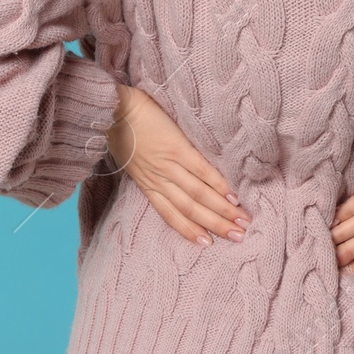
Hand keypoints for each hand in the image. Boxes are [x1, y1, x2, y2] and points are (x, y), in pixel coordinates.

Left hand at [106, 84, 250, 246]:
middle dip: (215, 225)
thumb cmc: (119, 131)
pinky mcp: (176, 147)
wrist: (111, 109)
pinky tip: (232, 195)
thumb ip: (147, 171)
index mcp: (146, 184)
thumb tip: (165, 176)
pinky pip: (201, 169)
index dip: (190, 231)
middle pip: (190, 209)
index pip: (171, 215)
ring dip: (222, 210)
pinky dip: (218, 184)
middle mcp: (158, 180)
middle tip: (238, 236)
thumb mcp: (129, 159)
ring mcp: (168, 164)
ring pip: (198, 194)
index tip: (209, 243)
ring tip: (242, 220)